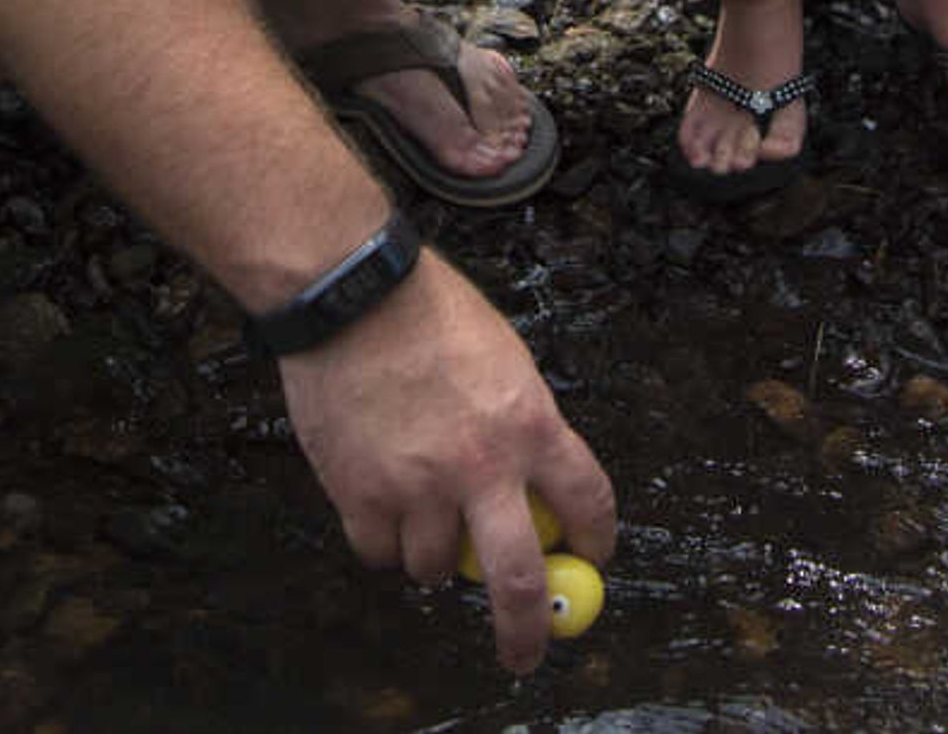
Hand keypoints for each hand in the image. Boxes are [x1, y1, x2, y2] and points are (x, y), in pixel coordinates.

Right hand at [280, 256, 615, 676]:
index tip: (590, 556)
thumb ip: (522, 424)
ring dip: (431, 554)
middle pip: (517, 581)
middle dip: (526, 630)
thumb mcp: (506, 359)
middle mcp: (481, 467)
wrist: (353, 295)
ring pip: (432, 567)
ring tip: (421, 511)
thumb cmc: (428, 313)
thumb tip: (532, 482)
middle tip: (526, 652)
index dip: (595, 538)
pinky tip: (379, 504)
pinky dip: (381, 539)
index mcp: (531, 424)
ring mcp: (418, 487)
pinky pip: (378, 551)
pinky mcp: (361, 494)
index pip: (587, 500)